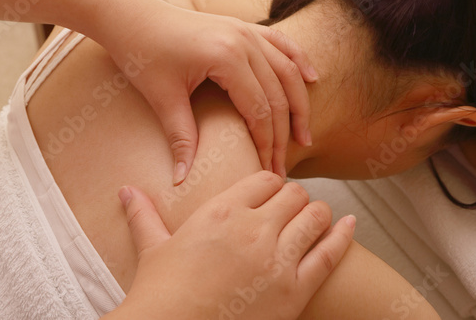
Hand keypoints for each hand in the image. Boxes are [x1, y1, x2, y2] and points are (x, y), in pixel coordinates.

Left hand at [92, 0, 316, 183]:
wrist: (131, 16)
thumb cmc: (142, 52)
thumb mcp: (162, 97)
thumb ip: (180, 138)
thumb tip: (182, 178)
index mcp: (226, 57)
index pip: (260, 110)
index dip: (267, 145)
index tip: (268, 170)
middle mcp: (244, 41)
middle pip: (279, 95)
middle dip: (284, 134)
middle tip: (284, 165)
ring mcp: (246, 31)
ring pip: (287, 71)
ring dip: (300, 104)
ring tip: (305, 134)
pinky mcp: (243, 27)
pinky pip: (282, 43)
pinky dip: (299, 61)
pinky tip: (312, 78)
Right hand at [102, 171, 354, 319]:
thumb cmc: (162, 295)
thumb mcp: (154, 249)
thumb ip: (144, 215)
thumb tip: (125, 190)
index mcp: (222, 212)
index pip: (265, 179)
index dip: (272, 184)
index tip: (272, 192)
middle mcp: (254, 229)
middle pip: (294, 195)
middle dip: (295, 198)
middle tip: (292, 208)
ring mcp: (277, 259)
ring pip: (315, 217)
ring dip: (318, 214)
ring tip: (316, 217)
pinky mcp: (295, 291)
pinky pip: (330, 254)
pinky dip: (343, 235)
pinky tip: (350, 225)